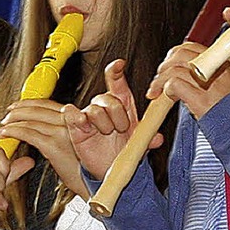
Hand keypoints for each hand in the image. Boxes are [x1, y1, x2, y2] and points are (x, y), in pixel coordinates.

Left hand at [0, 98, 86, 197]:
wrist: (95, 183)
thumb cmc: (87, 168)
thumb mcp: (79, 143)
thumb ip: (64, 131)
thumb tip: (45, 129)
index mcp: (77, 118)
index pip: (49, 104)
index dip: (31, 103)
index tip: (20, 105)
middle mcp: (71, 121)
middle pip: (39, 108)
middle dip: (19, 108)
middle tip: (8, 113)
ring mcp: (63, 132)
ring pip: (32, 120)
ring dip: (13, 120)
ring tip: (4, 125)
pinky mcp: (54, 145)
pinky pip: (29, 134)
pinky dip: (14, 131)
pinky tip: (6, 134)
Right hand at [63, 59, 163, 179]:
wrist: (109, 166)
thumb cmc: (123, 147)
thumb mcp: (139, 141)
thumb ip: (149, 137)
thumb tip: (158, 139)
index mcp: (121, 102)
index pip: (116, 80)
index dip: (116, 70)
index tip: (119, 64)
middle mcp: (104, 105)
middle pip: (108, 98)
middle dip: (118, 115)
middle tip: (122, 129)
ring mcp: (89, 114)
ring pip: (94, 109)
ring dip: (104, 124)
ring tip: (107, 133)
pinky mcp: (75, 125)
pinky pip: (71, 113)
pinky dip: (76, 117)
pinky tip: (84, 125)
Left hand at [146, 42, 229, 118]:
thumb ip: (213, 75)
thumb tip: (190, 72)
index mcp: (223, 64)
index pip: (192, 48)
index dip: (175, 55)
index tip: (169, 64)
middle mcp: (216, 70)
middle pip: (181, 55)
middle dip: (164, 65)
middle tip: (159, 77)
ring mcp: (209, 84)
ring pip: (174, 69)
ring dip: (160, 80)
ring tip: (156, 90)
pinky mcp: (201, 100)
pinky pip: (175, 85)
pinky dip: (167, 90)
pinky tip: (168, 98)